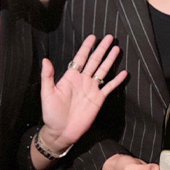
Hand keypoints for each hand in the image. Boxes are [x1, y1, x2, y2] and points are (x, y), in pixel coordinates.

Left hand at [39, 34, 126, 152]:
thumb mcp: (47, 94)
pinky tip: (124, 73)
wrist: (61, 132)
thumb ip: (47, 77)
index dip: (86, 47)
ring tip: (117, 49)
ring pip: (103, 70)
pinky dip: (116, 80)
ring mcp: (92, 89)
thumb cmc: (51, 113)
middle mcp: (83, 80)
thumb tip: (45, 60)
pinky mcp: (98, 99)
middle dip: (101, 49)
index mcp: (71, 77)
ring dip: (110, 60)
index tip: (92, 37)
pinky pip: (109, 87)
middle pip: (94, 61)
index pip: (80, 58)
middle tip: (109, 37)